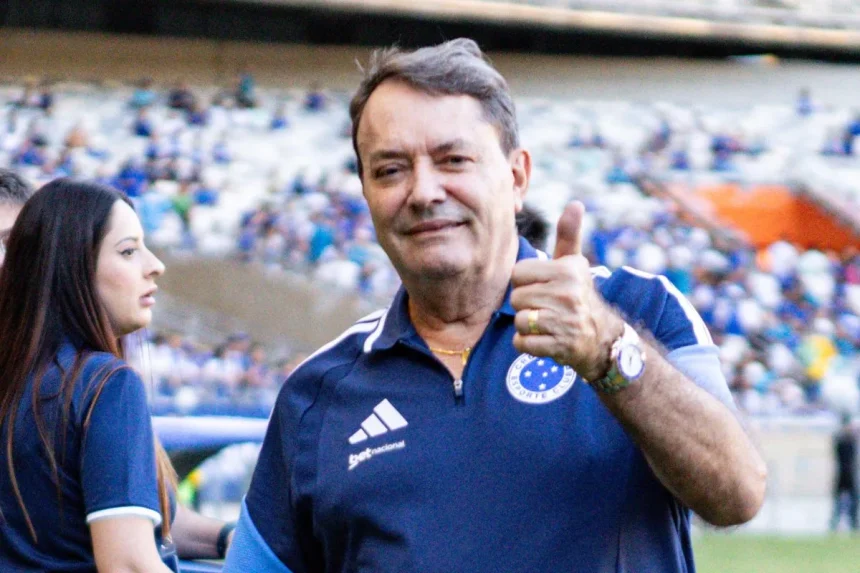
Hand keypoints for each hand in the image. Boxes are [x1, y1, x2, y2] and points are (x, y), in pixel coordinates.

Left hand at [510, 201, 622, 381]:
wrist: (602, 338)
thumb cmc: (579, 295)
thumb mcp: (575, 264)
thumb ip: (568, 235)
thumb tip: (575, 203)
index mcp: (567, 270)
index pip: (518, 273)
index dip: (526, 282)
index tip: (544, 288)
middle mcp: (568, 293)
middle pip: (516, 299)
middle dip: (527, 306)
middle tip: (548, 308)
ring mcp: (565, 321)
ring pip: (519, 321)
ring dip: (528, 327)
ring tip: (548, 324)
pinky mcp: (559, 346)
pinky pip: (522, 344)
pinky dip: (528, 345)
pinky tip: (545, 340)